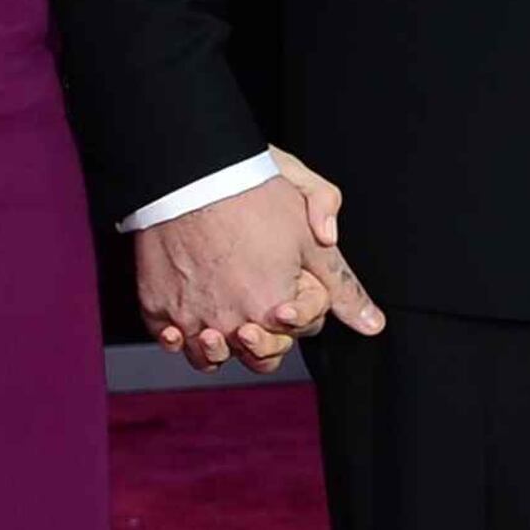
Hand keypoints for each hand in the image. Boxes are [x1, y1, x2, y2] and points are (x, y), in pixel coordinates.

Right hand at [134, 154, 383, 375]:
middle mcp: (233, 325)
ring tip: (223, 321)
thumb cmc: (254, 194)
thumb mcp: (312, 234)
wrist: (191, 172)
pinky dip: (177, 337)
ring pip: (211, 358)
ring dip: (221, 347)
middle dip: (269, 338)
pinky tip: (184, 323)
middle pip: (261, 356)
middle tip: (262, 305)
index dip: (304, 304)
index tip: (290, 273)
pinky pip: (168, 339)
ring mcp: (192, 319)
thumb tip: (372, 324)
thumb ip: (342, 284)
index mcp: (276, 311)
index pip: (302, 330)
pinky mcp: (157, 306)